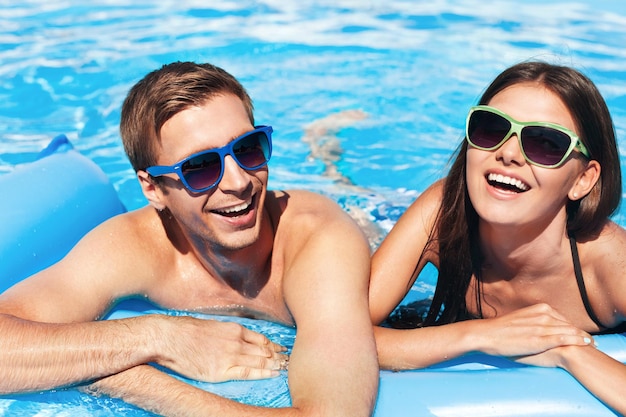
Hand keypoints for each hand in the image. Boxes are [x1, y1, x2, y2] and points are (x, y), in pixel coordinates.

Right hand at [150, 315, 287, 381]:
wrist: (169, 338)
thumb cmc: (185, 330)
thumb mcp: (211, 325)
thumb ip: (226, 332)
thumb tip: (233, 336)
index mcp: (234, 329)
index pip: (260, 338)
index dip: (272, 345)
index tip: (280, 349)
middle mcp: (236, 341)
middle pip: (264, 350)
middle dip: (277, 355)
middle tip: (288, 359)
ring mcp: (230, 356)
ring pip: (260, 361)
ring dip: (274, 364)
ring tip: (285, 367)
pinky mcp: (221, 370)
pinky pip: (248, 372)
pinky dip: (262, 373)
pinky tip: (272, 373)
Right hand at [473, 303, 593, 357]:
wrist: (486, 334)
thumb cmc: (499, 331)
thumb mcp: (518, 320)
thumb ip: (531, 321)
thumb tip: (535, 328)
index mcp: (537, 309)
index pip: (561, 318)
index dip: (572, 327)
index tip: (579, 334)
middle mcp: (542, 315)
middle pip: (568, 324)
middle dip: (580, 332)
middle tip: (592, 341)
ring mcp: (542, 327)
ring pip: (569, 330)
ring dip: (583, 337)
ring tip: (593, 344)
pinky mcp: (540, 339)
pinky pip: (564, 338)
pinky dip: (577, 340)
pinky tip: (586, 343)